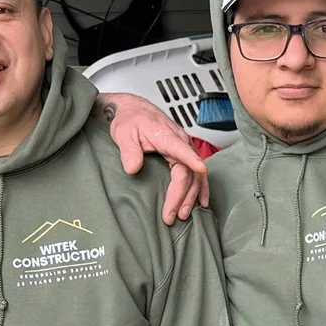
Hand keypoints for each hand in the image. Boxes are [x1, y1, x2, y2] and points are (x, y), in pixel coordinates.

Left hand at [101, 93, 209, 222]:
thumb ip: (129, 151)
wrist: (135, 110)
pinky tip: (201, 202)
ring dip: (191, 196)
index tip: (200, 170)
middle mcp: (180, 141)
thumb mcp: (124, 133)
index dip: (192, 160)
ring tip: (183, 214)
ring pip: (195, 175)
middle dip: (182, 195)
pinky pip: (196, 173)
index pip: (181, 150)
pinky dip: (200, 189)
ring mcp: (185, 148)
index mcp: (166, 136)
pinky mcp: (184, 153)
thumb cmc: (131, 120)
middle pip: (188, 171)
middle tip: (172, 215)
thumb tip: (132, 169)